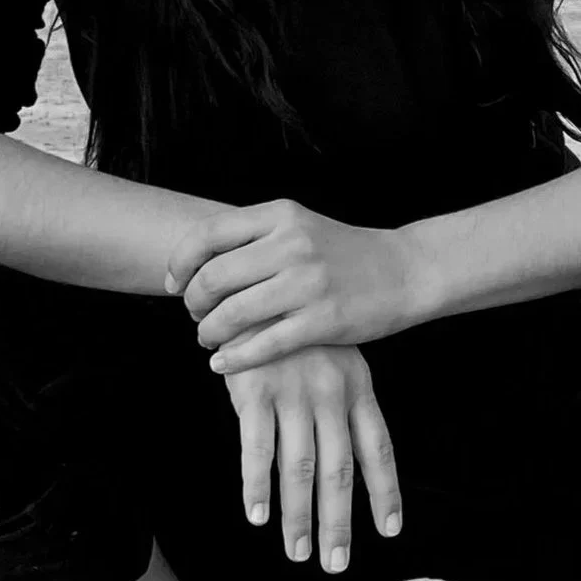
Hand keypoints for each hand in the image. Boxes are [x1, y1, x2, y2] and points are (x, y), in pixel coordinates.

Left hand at [165, 200, 419, 374]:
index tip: (176, 285)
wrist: (404, 271)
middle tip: (196, 317)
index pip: (207, 235)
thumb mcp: (300, 227)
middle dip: (193, 303)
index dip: (181, 263)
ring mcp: (308, 283)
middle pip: (213, 277)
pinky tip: (224, 364)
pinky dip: (235, 358)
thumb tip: (195, 264)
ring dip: (209, 333)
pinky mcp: (324, 320)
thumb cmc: (343, 253)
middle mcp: (292, 245)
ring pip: (232, 313)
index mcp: (280, 216)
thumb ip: (253, 239)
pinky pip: (264, 344)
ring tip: (209, 341)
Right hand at [223, 343, 401, 573]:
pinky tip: (257, 515)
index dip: (384, 491)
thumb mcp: (337, 358)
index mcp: (358, 387)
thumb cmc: (299, 330)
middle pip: (339, 469)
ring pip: (299, 467)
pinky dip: (256, 485)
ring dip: (298, 515)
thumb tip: (352, 463)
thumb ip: (345, 405)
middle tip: (335, 562)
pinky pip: (257, 448)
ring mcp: (293, 392)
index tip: (389, 529)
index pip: (378, 448)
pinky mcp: (254, 390)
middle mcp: (331, 394)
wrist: (258, 285)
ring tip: (298, 552)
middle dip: (338, 521)